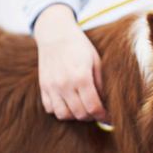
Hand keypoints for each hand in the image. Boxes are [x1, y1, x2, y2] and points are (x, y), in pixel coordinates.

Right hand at [33, 4, 106, 121]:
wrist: (55, 34)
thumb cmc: (80, 47)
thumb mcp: (97, 61)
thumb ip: (101, 84)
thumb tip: (107, 104)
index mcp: (81, 77)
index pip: (93, 107)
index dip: (103, 116)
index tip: (109, 118)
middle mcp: (64, 84)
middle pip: (80, 114)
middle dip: (92, 117)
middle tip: (99, 112)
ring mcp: (51, 86)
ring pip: (64, 115)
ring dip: (76, 116)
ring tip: (84, 108)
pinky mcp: (43, 87)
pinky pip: (50, 108)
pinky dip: (61, 110)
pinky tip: (70, 103)